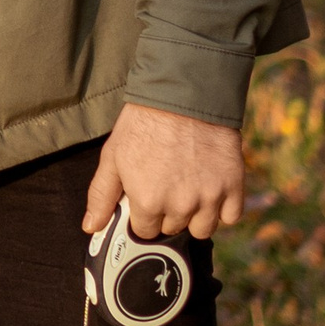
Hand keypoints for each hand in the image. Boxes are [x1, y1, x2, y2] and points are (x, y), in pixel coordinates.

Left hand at [82, 102, 245, 240]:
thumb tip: (91, 227)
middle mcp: (181, 206)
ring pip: (203, 228)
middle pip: (173, 228)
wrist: (184, 94)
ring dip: (196, 215)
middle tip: (167, 184)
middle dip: (168, 212)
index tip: (147, 195)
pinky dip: (223, 207)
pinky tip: (210, 187)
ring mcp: (210, 197)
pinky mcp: (233, 186)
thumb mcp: (113, 157)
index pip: (145, 231)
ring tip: (189, 187)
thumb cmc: (143, 123)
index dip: (144, 214)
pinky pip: (231, 216)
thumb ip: (101, 196)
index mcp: (148, 202)